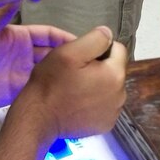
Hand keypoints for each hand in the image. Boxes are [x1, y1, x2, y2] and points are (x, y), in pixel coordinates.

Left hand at [0, 4, 74, 110]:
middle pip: (52, 52)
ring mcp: (23, 72)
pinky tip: (64, 88)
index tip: (79, 40)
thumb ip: (4, 11)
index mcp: (19, 37)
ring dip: (62, 71)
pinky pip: (41, 88)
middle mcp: (23, 54)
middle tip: (86, 58)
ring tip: (80, 73)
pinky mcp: (20, 89)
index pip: (48, 34)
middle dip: (67, 54)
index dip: (63, 36)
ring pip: (50, 70)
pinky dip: (52, 88)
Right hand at [17, 26, 125, 141]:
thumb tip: (108, 33)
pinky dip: (95, 102)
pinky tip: (79, 103)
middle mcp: (120, 95)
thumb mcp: (69, 52)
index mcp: (115, 74)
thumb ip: (94, 39)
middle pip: (114, 70)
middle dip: (100, 68)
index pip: (118, 49)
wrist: (39, 118)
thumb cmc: (52, 83)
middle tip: (76, 72)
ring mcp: (114, 112)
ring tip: (76, 88)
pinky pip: (105, 106)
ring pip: (110, 88)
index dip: (100, 48)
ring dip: (98, 85)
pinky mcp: (105, 125)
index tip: (81, 56)